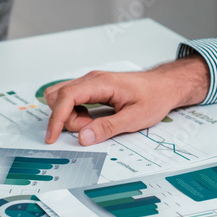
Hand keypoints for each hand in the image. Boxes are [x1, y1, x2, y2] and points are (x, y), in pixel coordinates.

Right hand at [44, 55, 209, 144]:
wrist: (164, 86)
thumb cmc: (154, 98)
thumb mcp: (135, 118)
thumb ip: (108, 128)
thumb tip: (83, 137)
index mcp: (101, 83)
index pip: (66, 96)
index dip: (56, 118)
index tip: (52, 137)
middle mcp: (92, 79)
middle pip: (58, 96)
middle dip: (65, 118)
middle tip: (89, 129)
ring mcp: (90, 82)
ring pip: (62, 97)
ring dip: (70, 115)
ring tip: (92, 125)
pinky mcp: (92, 88)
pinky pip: (72, 100)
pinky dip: (75, 113)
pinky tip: (92, 120)